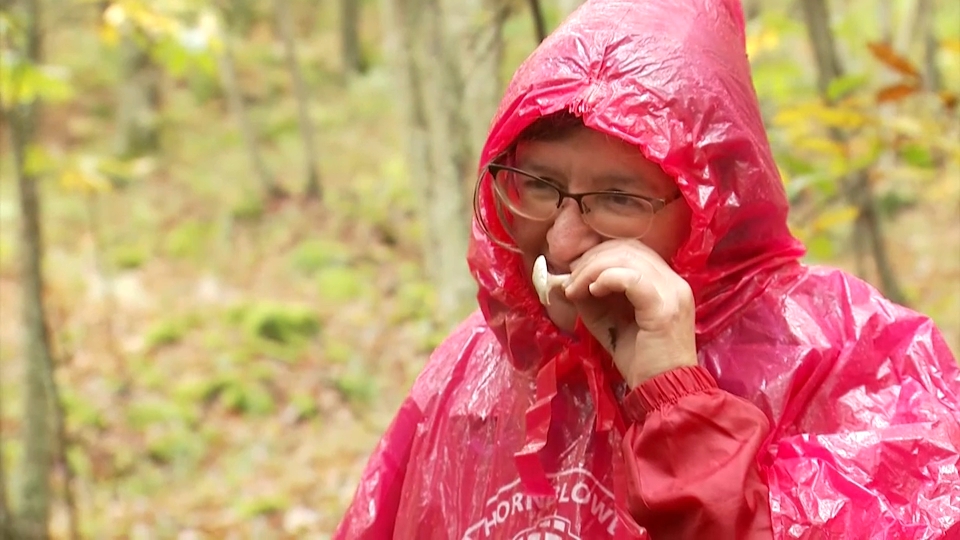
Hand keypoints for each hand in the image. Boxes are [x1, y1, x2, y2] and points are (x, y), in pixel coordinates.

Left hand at [563, 240, 697, 387]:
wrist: (662, 389)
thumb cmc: (638, 359)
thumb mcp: (607, 320)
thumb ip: (590, 297)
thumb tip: (564, 279)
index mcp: (663, 281)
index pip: (631, 249)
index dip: (598, 254)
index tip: (574, 272)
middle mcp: (673, 281)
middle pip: (627, 249)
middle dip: (591, 259)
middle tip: (570, 280)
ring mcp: (672, 292)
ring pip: (627, 259)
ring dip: (592, 269)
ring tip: (576, 287)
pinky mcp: (664, 308)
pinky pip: (632, 278)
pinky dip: (607, 278)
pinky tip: (592, 291)